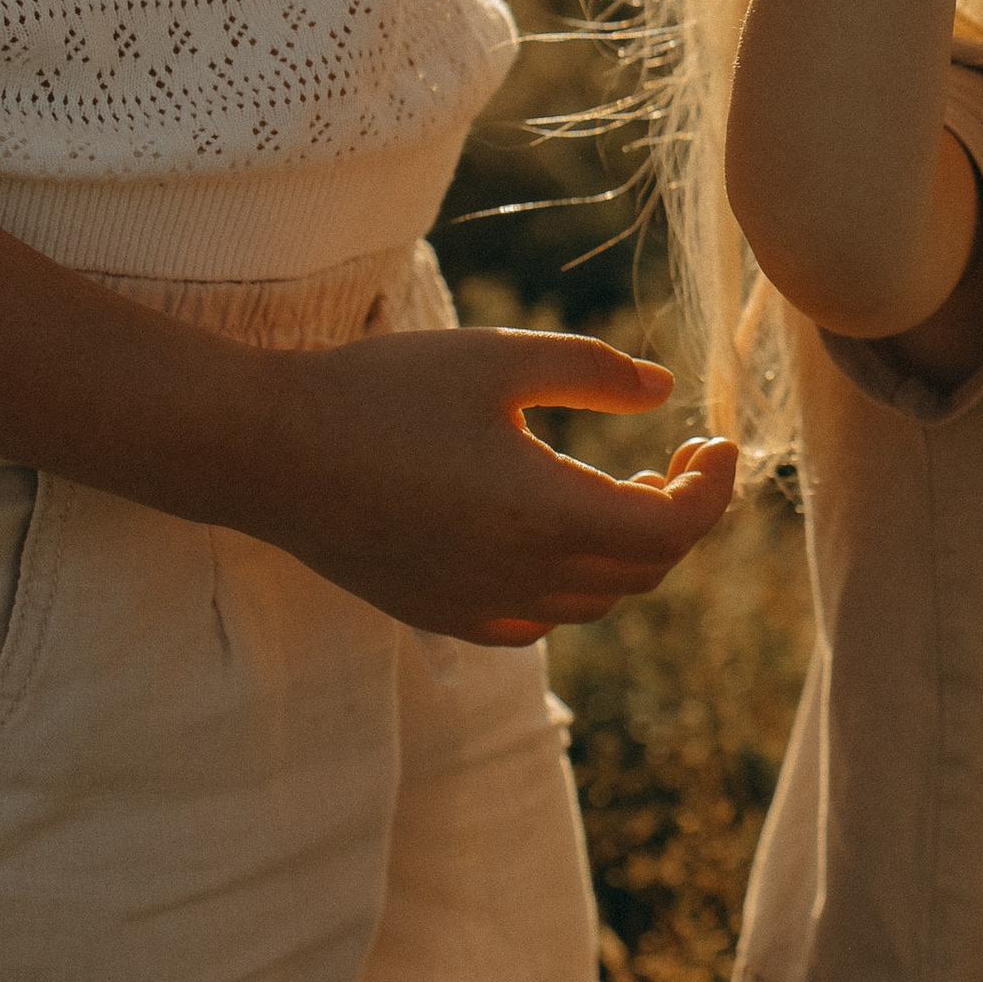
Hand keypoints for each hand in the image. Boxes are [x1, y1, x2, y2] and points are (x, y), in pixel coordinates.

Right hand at [248, 326, 738, 645]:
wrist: (266, 451)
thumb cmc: (382, 390)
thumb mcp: (497, 360)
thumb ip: (593, 371)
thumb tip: (664, 391)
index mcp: (545, 514)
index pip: (673, 530)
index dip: (713, 490)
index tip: (716, 442)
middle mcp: (520, 578)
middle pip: (644, 571)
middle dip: (680, 516)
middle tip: (680, 461)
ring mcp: (478, 607)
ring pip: (596, 601)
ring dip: (629, 552)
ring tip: (625, 486)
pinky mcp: (442, 615)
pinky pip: (538, 621)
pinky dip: (573, 586)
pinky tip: (557, 535)